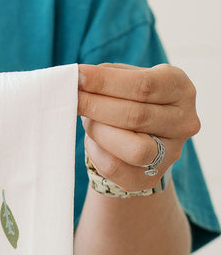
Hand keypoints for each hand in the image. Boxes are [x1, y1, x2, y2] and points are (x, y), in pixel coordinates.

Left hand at [77, 62, 199, 191]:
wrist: (139, 137)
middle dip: (96, 105)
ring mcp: (171, 153)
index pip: (144, 85)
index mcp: (180, 88)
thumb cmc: (129, 100)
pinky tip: (93, 140)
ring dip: (100, 132)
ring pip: (133, 148)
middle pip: (136, 116)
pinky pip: (116, 168)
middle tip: (71, 98)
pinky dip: (96, 152)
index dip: (106, 81)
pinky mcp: (150, 179)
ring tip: (86, 119)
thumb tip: (78, 78)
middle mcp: (183, 121)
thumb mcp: (126, 79)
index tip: (77, 76)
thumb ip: (107, 76)